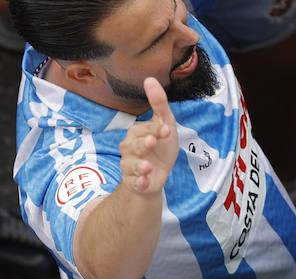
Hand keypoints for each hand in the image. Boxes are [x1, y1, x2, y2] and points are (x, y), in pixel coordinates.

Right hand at [119, 79, 179, 196]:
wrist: (156, 176)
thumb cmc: (160, 148)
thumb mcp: (165, 124)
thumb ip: (159, 103)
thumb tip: (149, 79)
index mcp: (136, 133)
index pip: (145, 129)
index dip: (156, 130)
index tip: (167, 131)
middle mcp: (129, 148)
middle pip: (134, 146)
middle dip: (143, 145)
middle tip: (152, 143)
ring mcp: (130, 166)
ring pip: (131, 165)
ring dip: (139, 166)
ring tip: (148, 167)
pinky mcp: (134, 183)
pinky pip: (133, 183)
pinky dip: (138, 183)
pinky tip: (144, 181)